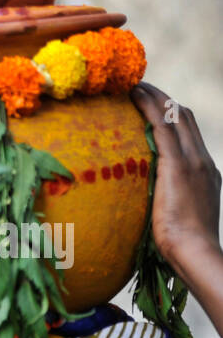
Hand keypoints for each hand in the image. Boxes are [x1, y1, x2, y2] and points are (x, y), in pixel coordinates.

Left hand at [131, 83, 222, 275]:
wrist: (196, 252)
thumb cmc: (182, 249)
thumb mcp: (176, 221)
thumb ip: (164, 208)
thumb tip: (143, 213)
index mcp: (205, 172)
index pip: (189, 134)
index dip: (173, 115)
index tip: (154, 106)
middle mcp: (203, 160)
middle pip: (185, 117)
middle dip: (164, 99)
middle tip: (141, 88)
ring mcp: (194, 161)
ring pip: (176, 115)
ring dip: (155, 97)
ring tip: (134, 86)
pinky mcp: (179, 166)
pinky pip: (162, 127)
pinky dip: (148, 107)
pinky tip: (133, 97)